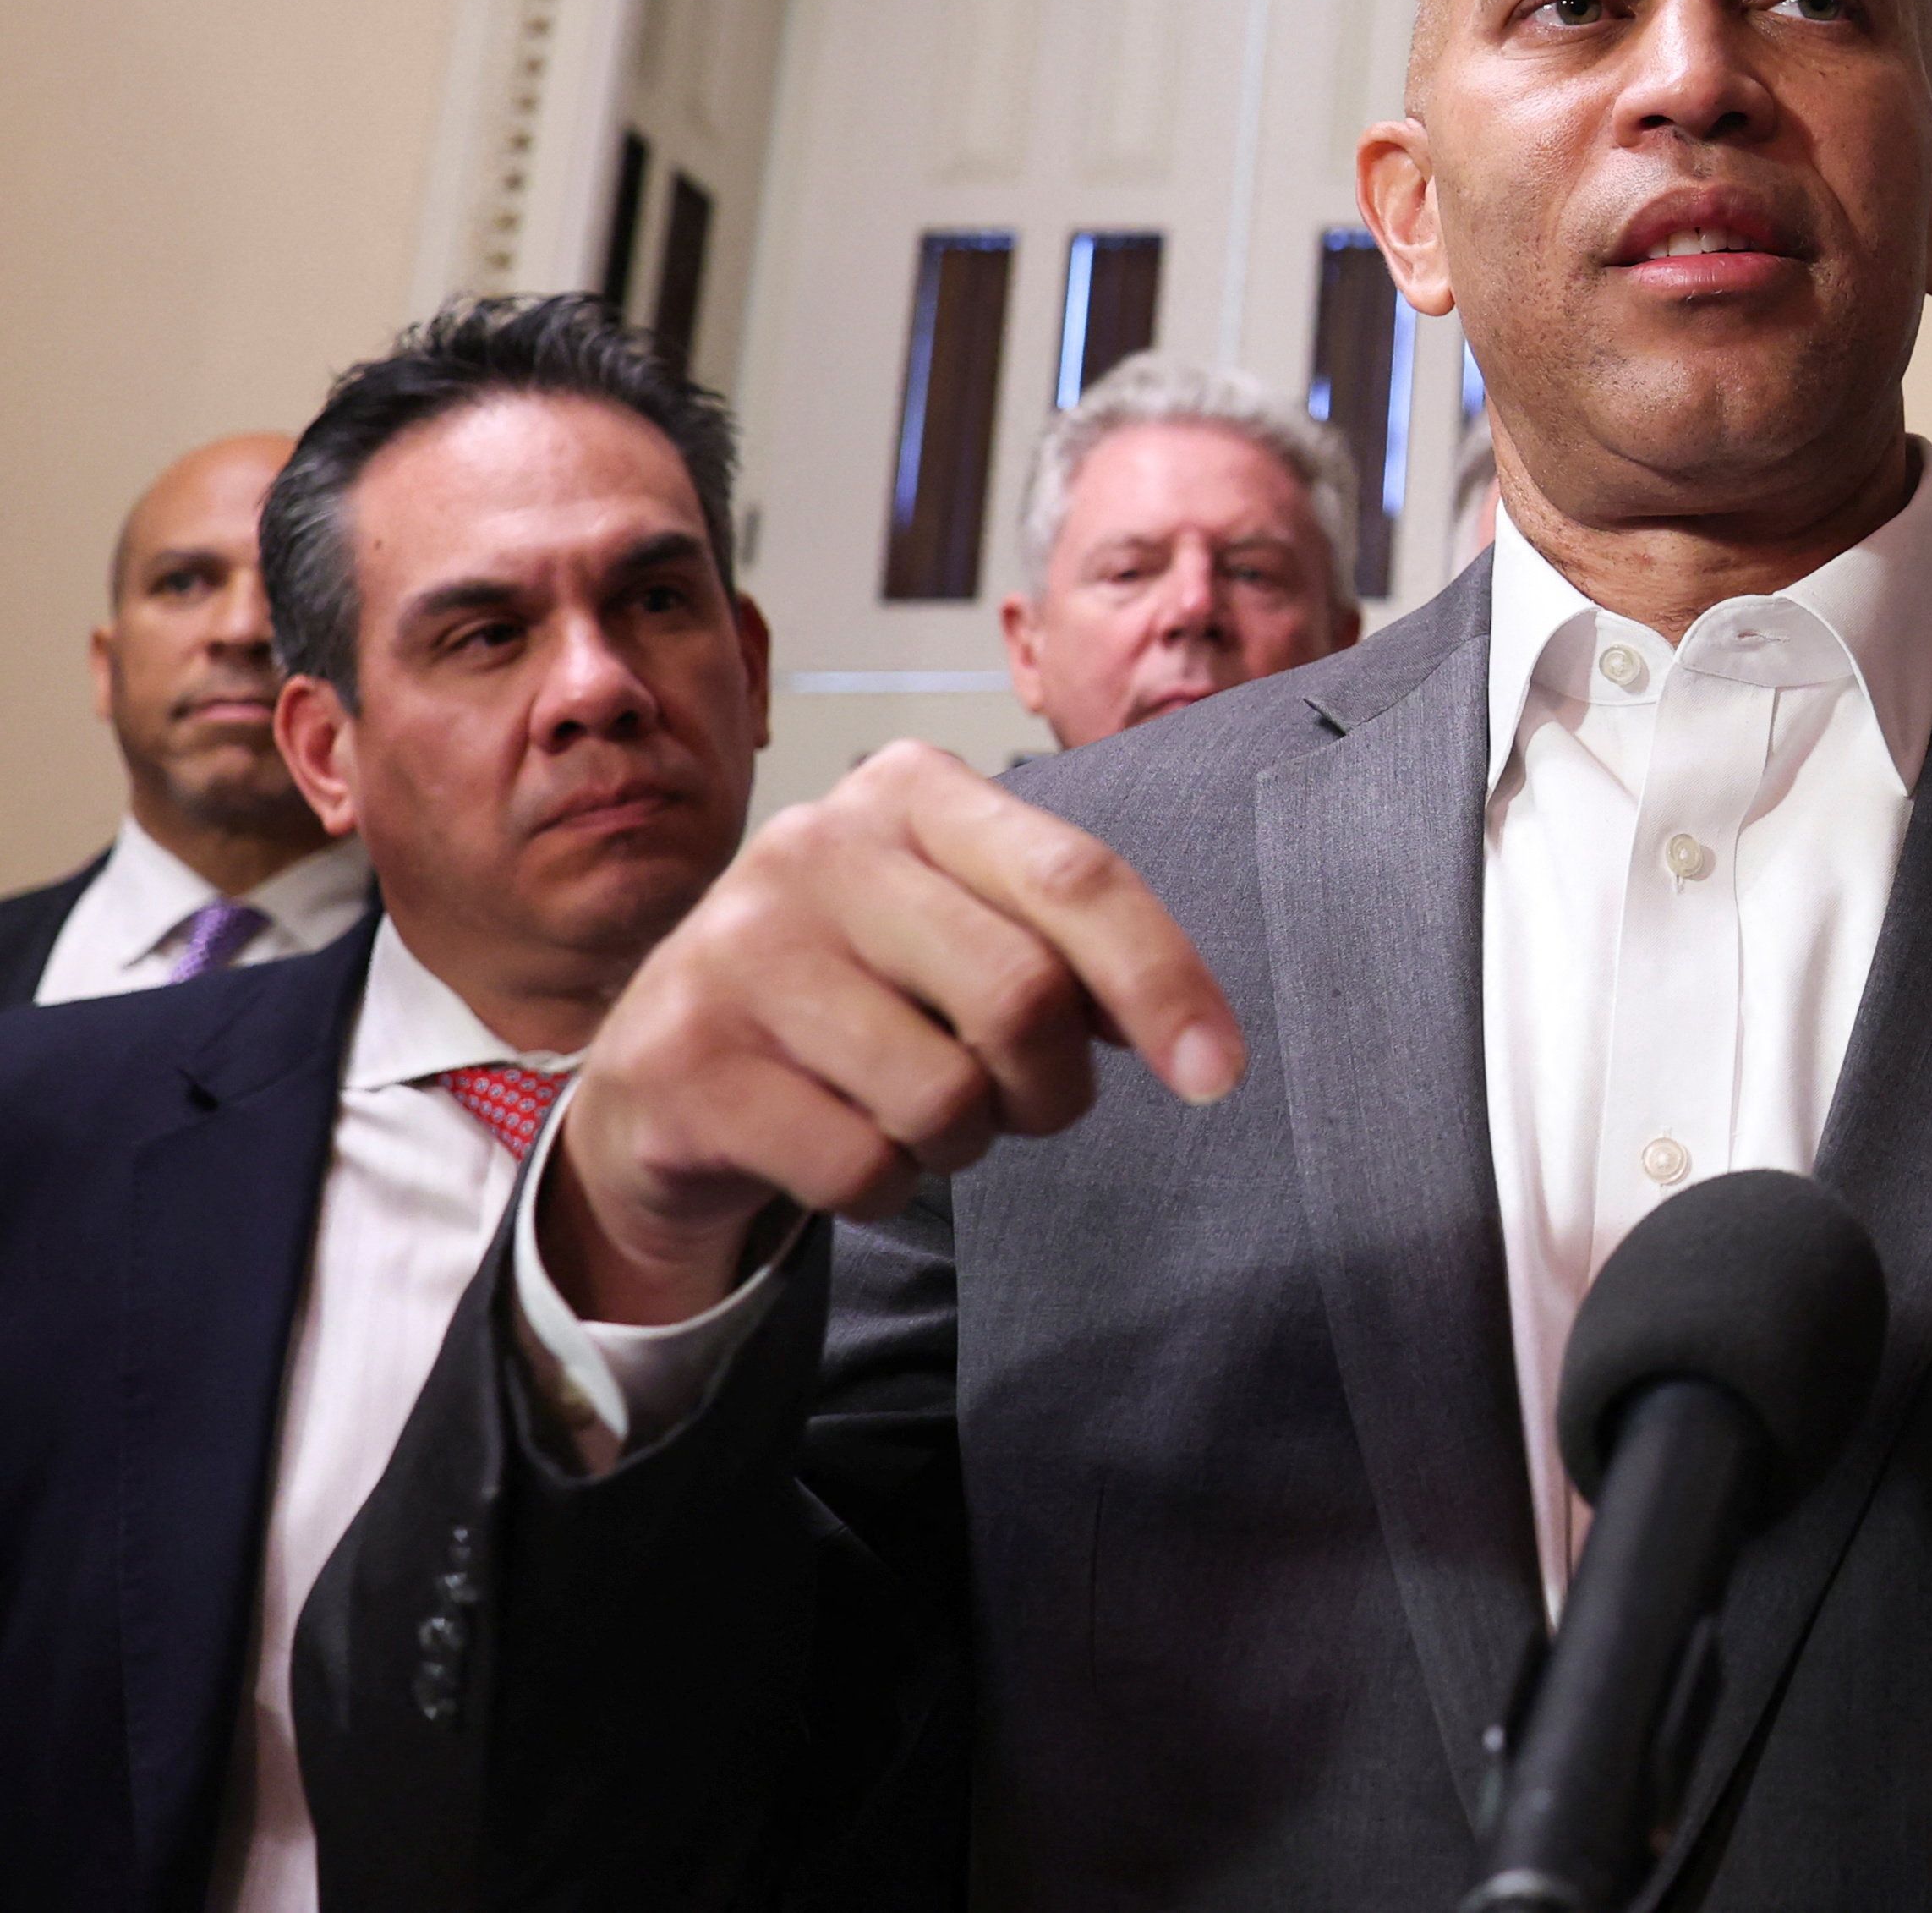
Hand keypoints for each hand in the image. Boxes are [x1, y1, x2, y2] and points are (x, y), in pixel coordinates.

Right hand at [542, 743, 1244, 1325]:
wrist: (668, 1070)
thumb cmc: (857, 990)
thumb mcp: (960, 926)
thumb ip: (1068, 947)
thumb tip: (1189, 1034)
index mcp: (909, 790)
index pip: (1078, 879)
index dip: (1164, 981)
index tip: (1219, 1073)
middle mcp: (813, 846)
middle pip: (1022, 997)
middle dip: (1053, 1085)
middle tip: (1028, 1103)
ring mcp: (734, 949)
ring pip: (944, 1097)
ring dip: (963, 1142)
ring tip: (913, 1111)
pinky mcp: (682, 1061)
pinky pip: (861, 1168)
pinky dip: (884, 1187)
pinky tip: (837, 1142)